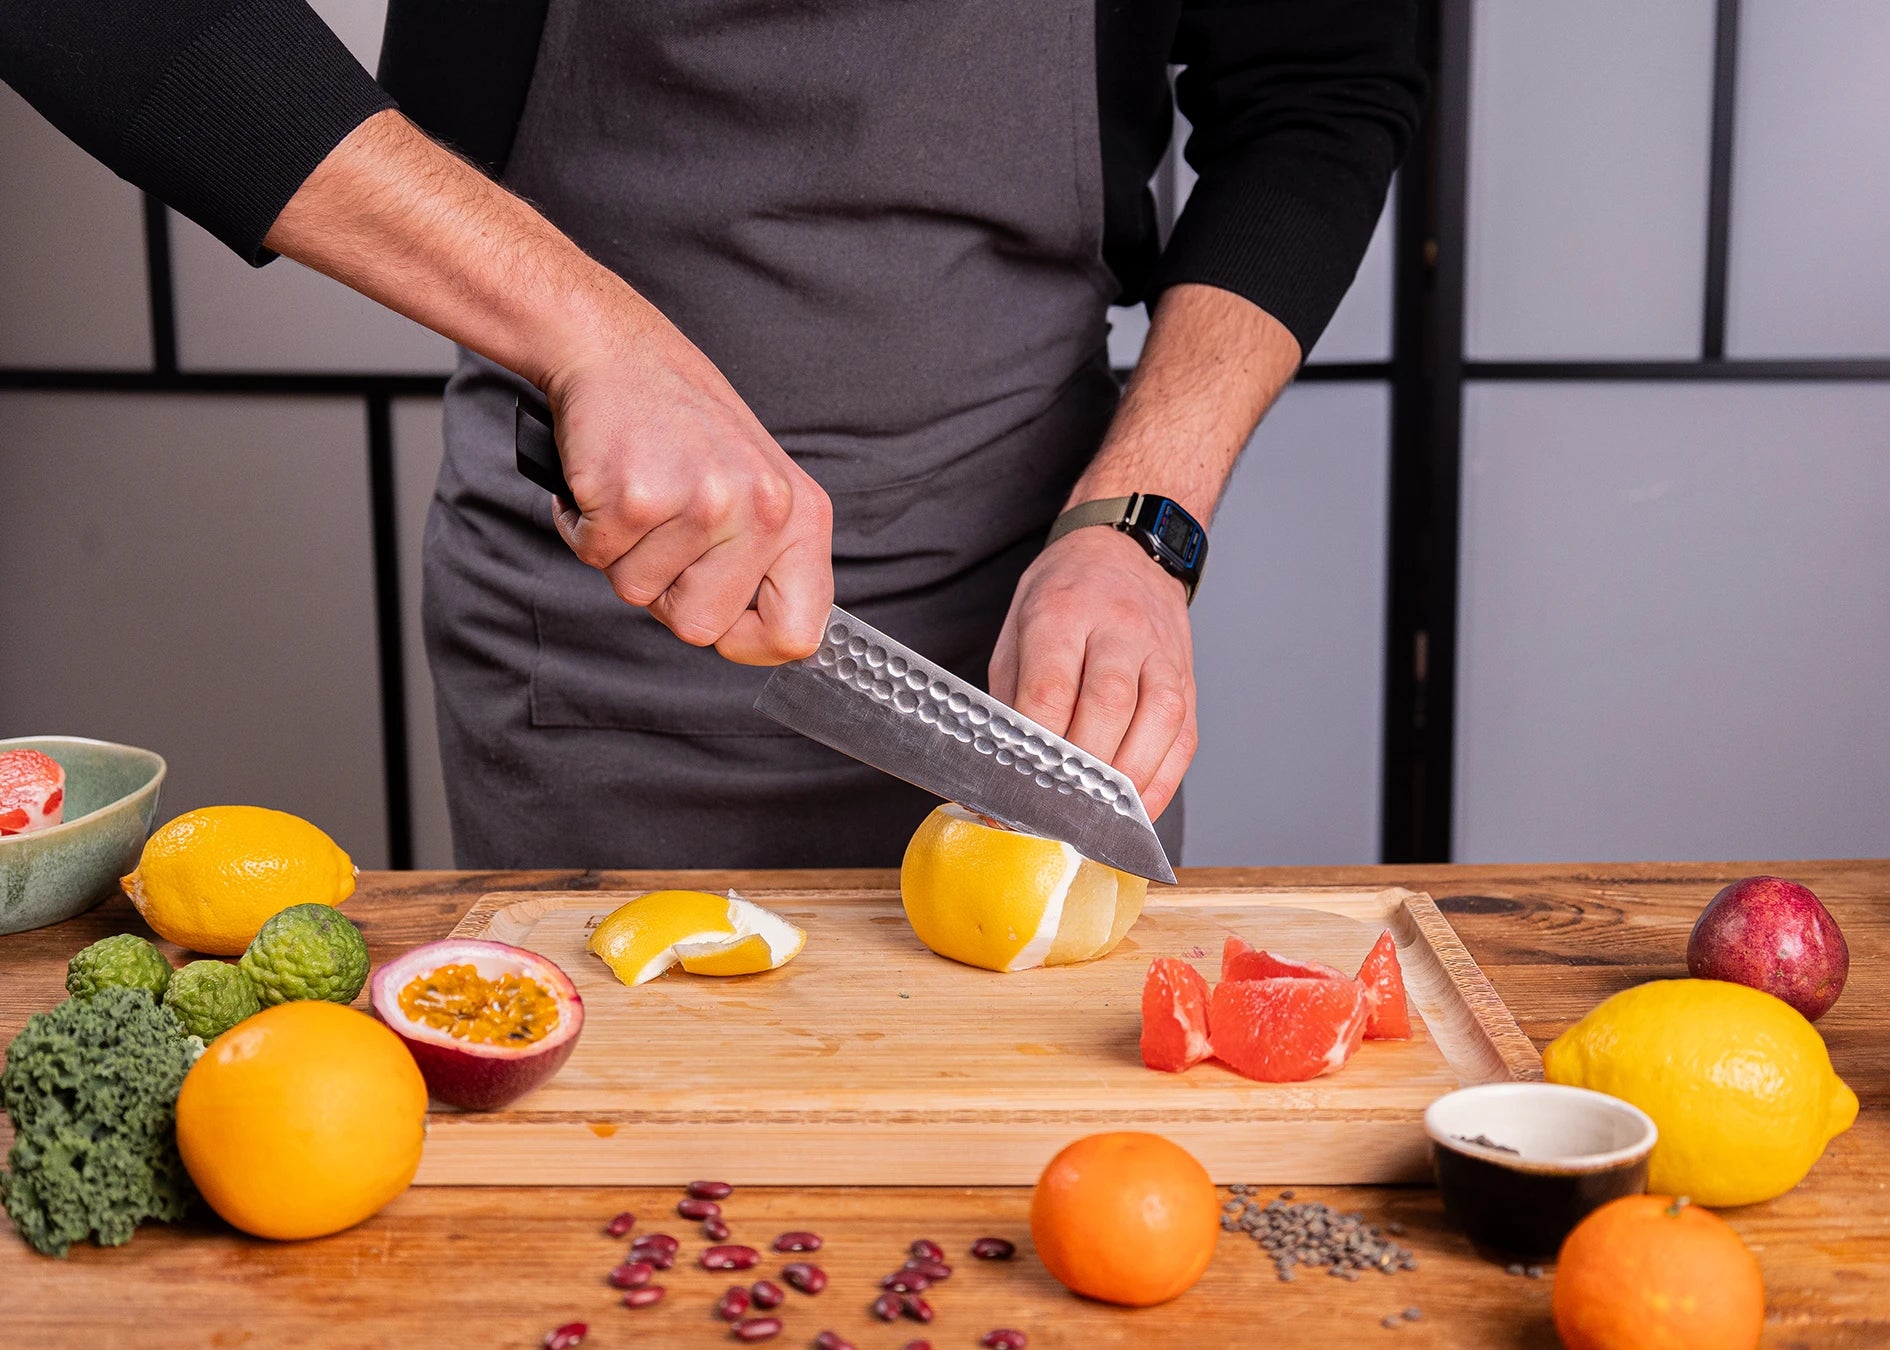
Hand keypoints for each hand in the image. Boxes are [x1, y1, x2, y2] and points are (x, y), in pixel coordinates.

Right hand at [261, 111, 832, 663]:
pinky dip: (583, 527)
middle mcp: (762, 510)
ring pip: (639, 596)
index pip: (799, 634)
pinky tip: (603, 482)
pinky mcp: (636, 496)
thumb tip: (769, 641)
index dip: (749, 642)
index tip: (721, 614)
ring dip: (622, 554)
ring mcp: (701, 503)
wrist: (616, 349)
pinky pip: (595, 558)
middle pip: (702, 629)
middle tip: (662, 532)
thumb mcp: (756, 488)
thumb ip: (767, 562)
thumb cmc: (682, 425)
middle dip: (667, 593)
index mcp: (802, 515)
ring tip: (637, 494)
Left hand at [990, 527, 1195, 817]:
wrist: (1125, 552)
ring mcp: (1161, 653)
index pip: (1051, 686)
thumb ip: (1013, 697)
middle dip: (1082, 766)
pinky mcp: (1187, 679)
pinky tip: (1134, 809)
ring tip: (1097, 815)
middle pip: (1108, 704)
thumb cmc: (1063, 596)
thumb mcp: (1017, 630)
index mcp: (1062, 612)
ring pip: (1158, 719)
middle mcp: (1119, 629)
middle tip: (1056, 806)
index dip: (1036, 744)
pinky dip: (1161, 780)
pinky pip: (1183, 737)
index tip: (1018, 784)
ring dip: (1127, 778)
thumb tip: (1008, 768)